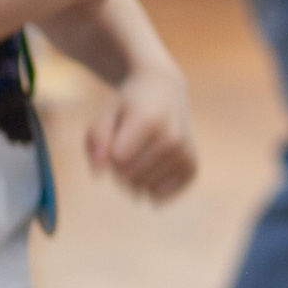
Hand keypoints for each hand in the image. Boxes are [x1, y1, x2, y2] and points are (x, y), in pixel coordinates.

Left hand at [85, 61, 195, 204]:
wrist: (166, 91)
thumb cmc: (129, 105)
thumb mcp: (106, 112)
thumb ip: (95, 138)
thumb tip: (98, 173)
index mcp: (150, 121)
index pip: (118, 160)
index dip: (109, 152)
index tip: (116, 135)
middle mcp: (173, 139)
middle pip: (129, 177)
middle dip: (120, 166)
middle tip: (128, 142)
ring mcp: (185, 154)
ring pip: (143, 188)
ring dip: (134, 176)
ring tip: (142, 150)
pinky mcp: (192, 168)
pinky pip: (159, 195)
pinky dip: (149, 186)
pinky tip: (153, 165)